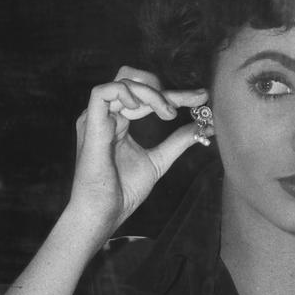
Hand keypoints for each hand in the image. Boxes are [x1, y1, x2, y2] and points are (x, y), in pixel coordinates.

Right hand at [65, 67, 211, 244]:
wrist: (104, 213)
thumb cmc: (123, 192)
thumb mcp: (159, 160)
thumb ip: (178, 141)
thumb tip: (204, 126)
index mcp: (118, 122)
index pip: (147, 97)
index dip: (175, 94)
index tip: (201, 99)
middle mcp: (106, 115)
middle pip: (137, 82)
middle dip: (168, 88)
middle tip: (197, 99)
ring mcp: (96, 117)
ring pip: (124, 81)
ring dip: (152, 92)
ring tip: (168, 114)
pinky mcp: (90, 123)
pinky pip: (103, 92)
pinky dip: (125, 92)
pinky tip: (141, 107)